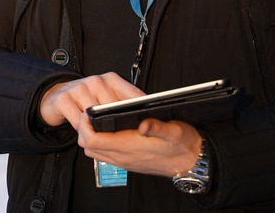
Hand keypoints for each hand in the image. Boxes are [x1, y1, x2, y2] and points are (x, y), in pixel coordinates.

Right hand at [38, 72, 143, 127]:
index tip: (147, 124)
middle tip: (120, 135)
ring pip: (95, 116)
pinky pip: (79, 121)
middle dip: (117, 124)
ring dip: (98, 129)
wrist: (56, 95)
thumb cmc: (86, 98)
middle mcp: (96, 81)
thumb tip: (146, 120)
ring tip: (100, 133)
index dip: (141, 111)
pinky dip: (83, 130)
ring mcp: (79, 89)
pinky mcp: (64, 99)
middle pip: (114, 109)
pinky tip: (84, 130)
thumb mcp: (107, 96)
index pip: (132, 95)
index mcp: (111, 79)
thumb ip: (124, 103)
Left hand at [77, 116, 202, 177]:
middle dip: (84, 128)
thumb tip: (143, 123)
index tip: (89, 111)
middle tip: (91, 113)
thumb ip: (157, 126)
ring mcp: (124, 160)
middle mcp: (123, 156)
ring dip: (91, 135)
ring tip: (99, 120)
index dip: (84, 125)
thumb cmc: (182, 146)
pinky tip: (111, 129)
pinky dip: (101, 141)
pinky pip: (105, 153)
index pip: (92, 140)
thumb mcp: (174, 131)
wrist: (190, 162)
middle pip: (88, 146)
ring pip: (94, 151)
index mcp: (130, 147)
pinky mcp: (127, 161)